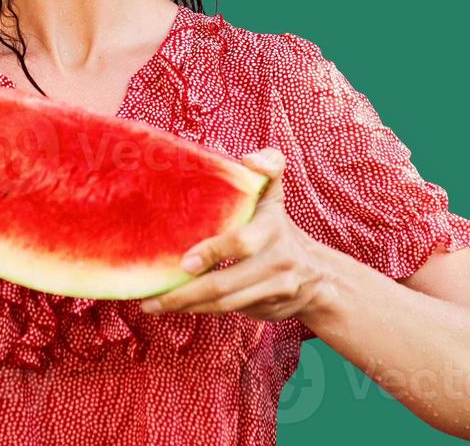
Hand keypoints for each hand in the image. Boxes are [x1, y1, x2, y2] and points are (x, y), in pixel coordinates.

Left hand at [140, 148, 322, 321]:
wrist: (317, 276)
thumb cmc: (279, 228)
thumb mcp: (275, 196)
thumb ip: (268, 168)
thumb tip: (250, 158)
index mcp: (272, 229)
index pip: (240, 243)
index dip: (212, 253)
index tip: (184, 263)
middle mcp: (276, 262)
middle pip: (226, 284)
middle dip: (186, 293)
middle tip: (152, 297)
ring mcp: (274, 290)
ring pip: (224, 304)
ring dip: (187, 306)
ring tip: (153, 305)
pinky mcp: (267, 309)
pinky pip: (228, 312)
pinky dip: (201, 310)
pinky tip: (176, 307)